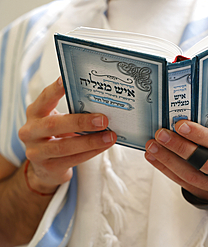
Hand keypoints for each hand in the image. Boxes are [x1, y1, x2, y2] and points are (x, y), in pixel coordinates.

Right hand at [18, 77, 116, 192]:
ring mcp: (37, 152)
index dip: (55, 90)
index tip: (66, 79)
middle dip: (81, 122)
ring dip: (91, 141)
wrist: (46, 167)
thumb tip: (101, 105)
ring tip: (110, 136)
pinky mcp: (48, 167)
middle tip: (103, 119)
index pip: (44, 98)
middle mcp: (30, 131)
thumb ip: (72, 112)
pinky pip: (73, 160)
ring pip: (64, 146)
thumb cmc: (57, 136)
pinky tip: (104, 146)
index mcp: (35, 113)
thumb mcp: (59, 121)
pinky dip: (91, 152)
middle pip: (54, 125)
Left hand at [145, 120, 207, 217]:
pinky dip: (166, 170)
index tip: (181, 125)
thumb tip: (185, 120)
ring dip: (168, 160)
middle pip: (205, 162)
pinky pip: (184, 183)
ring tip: (152, 146)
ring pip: (192, 176)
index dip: (200, 135)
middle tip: (162, 135)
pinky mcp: (206, 196)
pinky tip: (155, 158)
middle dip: (180, 148)